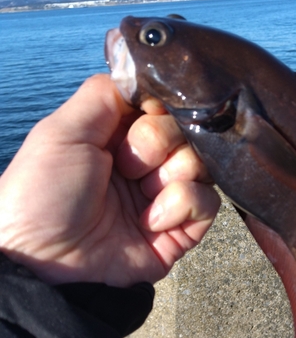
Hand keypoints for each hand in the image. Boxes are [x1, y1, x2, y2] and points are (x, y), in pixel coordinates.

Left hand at [0, 74, 219, 286]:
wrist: (46, 262)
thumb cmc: (43, 194)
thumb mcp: (63, 131)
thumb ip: (105, 95)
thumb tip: (144, 75)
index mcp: (121, 136)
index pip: (165, 105)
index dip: (160, 109)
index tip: (138, 121)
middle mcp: (148, 163)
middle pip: (190, 131)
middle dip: (160, 144)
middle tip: (129, 166)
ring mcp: (166, 196)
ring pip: (204, 165)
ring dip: (172, 176)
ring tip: (142, 195)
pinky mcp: (181, 229)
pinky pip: (209, 203)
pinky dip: (181, 206)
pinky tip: (151, 222)